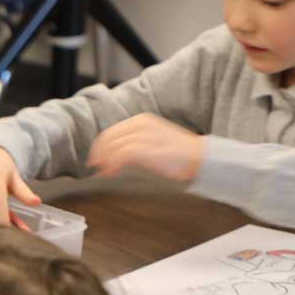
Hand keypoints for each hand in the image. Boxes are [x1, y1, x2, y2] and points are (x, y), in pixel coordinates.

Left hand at [87, 113, 203, 182]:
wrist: (199, 157)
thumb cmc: (177, 153)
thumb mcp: (152, 141)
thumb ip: (133, 143)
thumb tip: (112, 155)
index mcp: (141, 120)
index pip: (111, 132)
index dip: (99, 147)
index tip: (96, 161)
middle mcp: (141, 124)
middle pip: (108, 138)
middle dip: (99, 154)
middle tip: (97, 168)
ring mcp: (144, 135)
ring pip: (113, 146)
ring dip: (105, 161)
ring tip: (106, 173)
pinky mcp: (148, 147)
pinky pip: (122, 154)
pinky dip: (113, 164)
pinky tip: (113, 173)